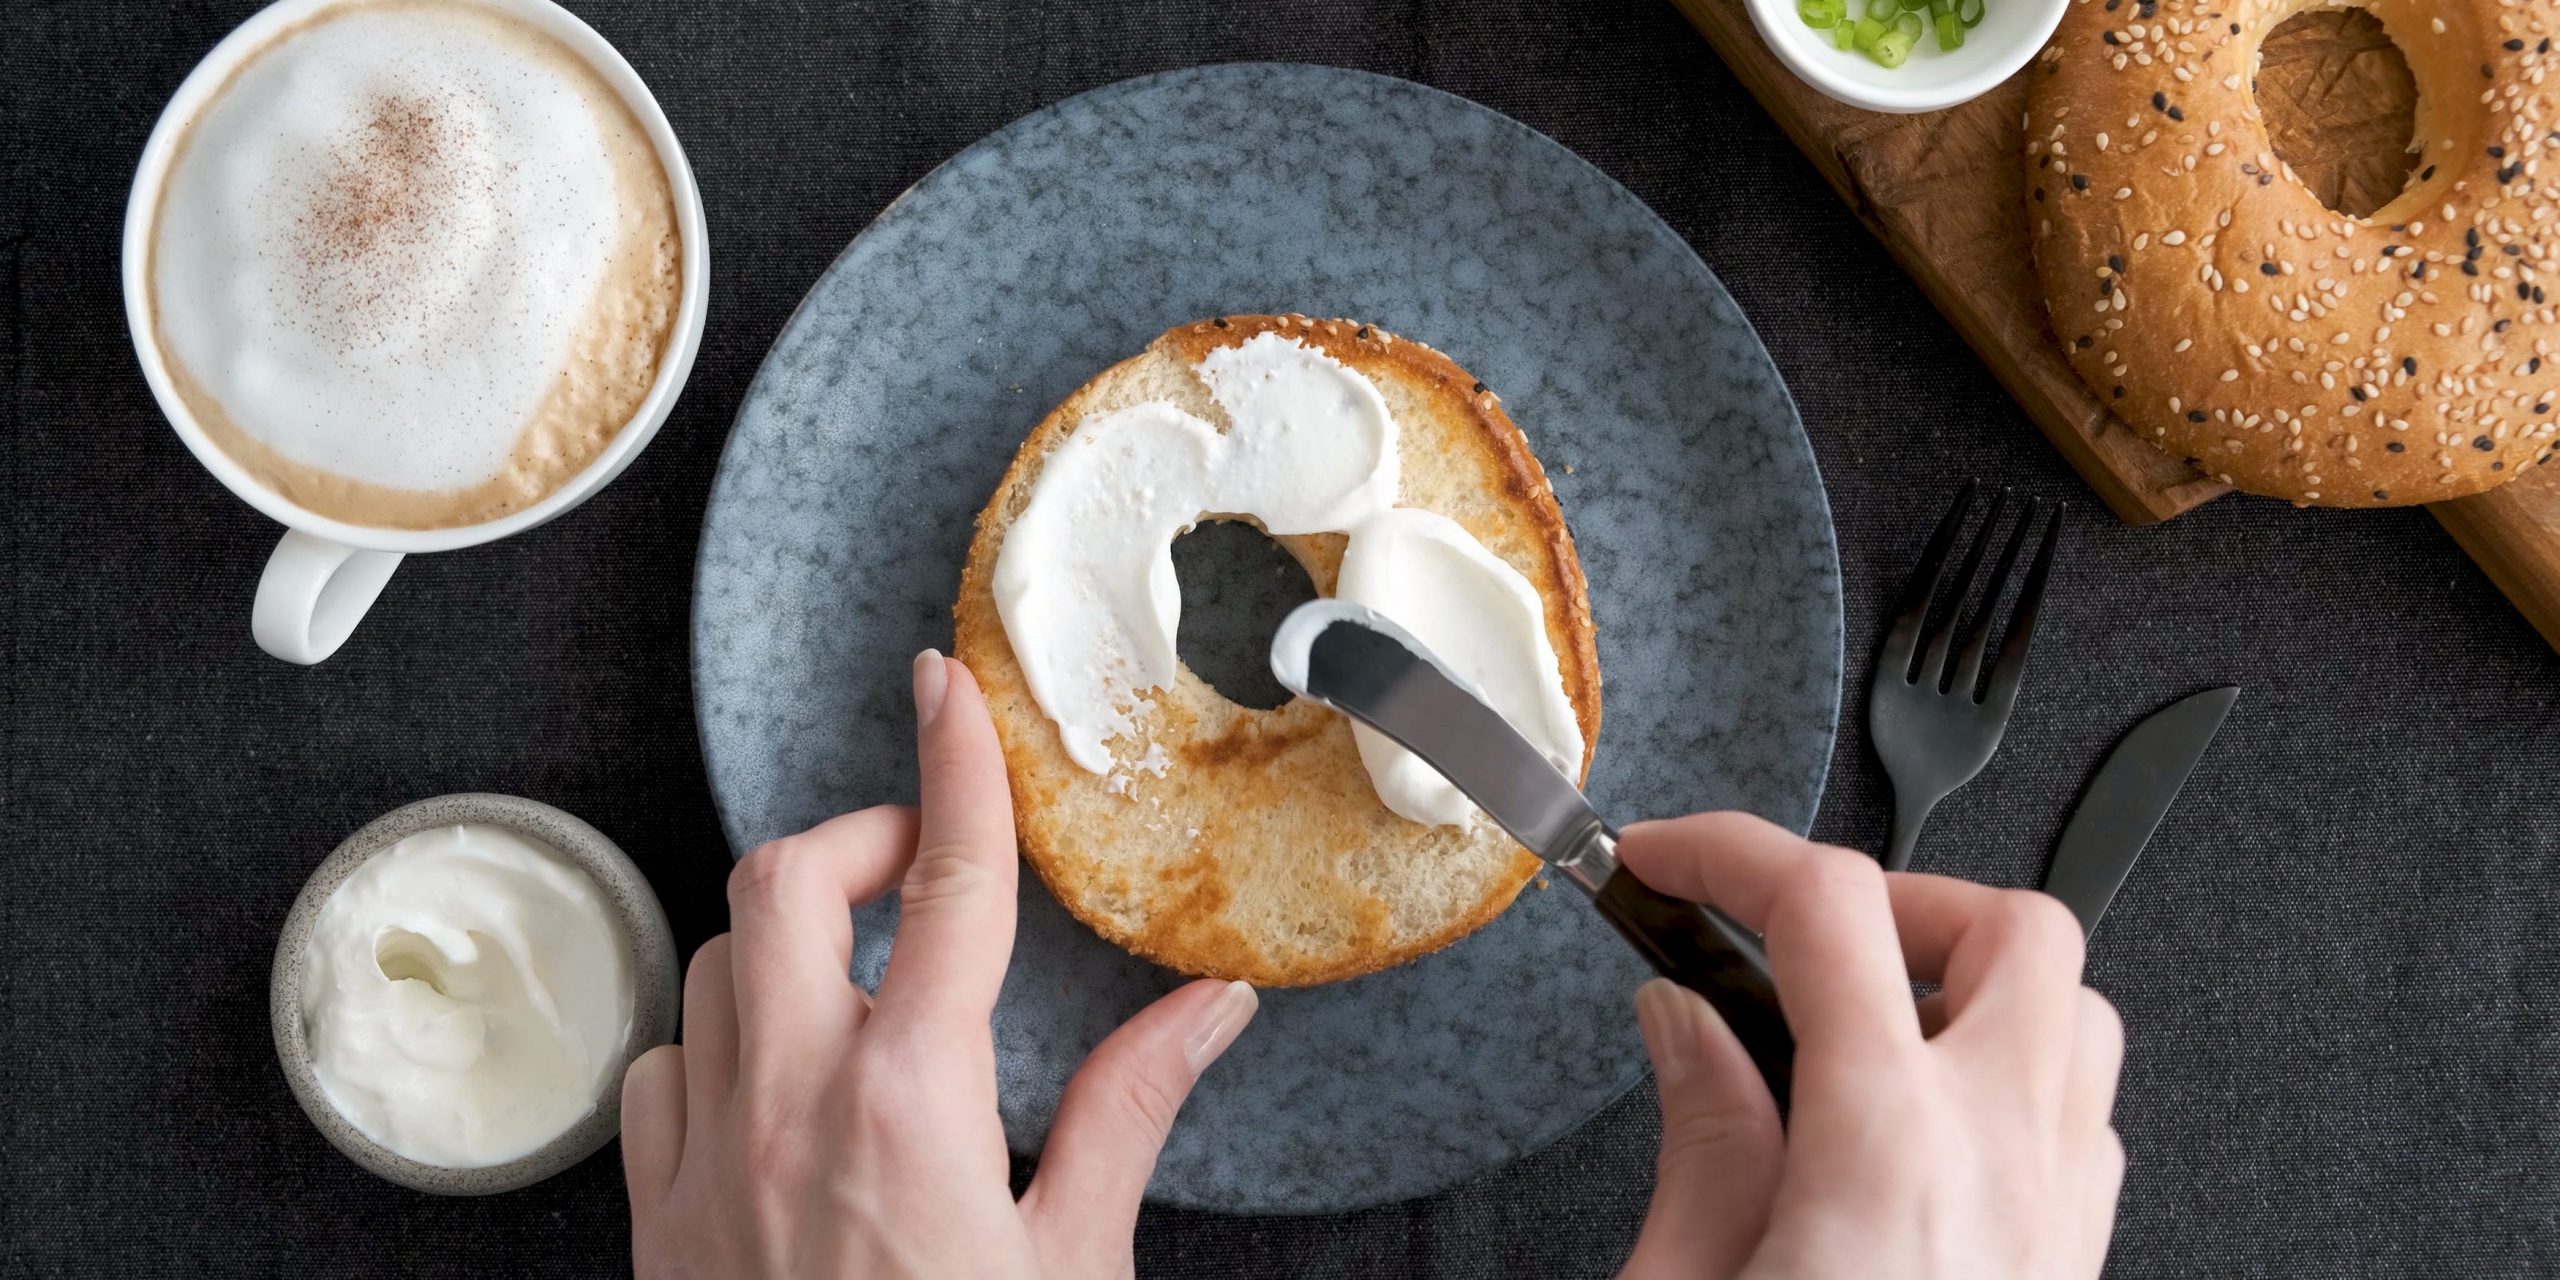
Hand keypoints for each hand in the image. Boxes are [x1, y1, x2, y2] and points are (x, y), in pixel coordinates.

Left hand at [620, 651, 1259, 1278]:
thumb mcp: (1075, 1259)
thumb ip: (1132, 1113)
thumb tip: (1210, 1007)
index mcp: (912, 1100)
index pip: (948, 883)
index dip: (952, 762)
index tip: (945, 685)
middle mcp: (788, 1103)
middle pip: (789, 880)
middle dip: (861, 839)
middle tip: (926, 871)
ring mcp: (703, 1156)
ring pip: (715, 962)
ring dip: (789, 936)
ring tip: (864, 974)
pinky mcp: (652, 1215)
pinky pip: (656, 1065)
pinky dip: (714, 1034)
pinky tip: (771, 1074)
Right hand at [1616, 813, 2123, 1279]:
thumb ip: (1700, 1140)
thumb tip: (1685, 1021)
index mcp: (1888, 1143)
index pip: (1826, 907)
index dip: (1727, 852)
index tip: (1665, 860)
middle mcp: (2002, 1155)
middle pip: (2006, 923)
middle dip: (1891, 899)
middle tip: (1792, 943)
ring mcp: (2060, 1206)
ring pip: (2071, 1009)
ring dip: (1969, 986)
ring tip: (1862, 1030)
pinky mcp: (2078, 1255)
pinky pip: (2081, 1112)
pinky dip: (2003, 1080)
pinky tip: (1919, 1127)